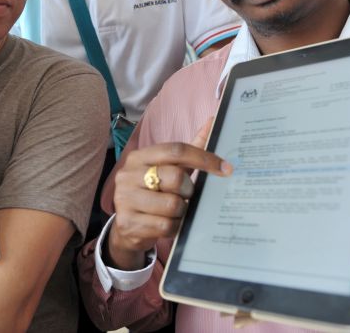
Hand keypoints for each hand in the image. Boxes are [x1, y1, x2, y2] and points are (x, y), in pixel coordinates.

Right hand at [105, 119, 231, 270]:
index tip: (225, 168)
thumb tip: (213, 122)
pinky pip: (166, 226)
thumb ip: (189, 149)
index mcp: (139, 157)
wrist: (125, 227)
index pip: (176, 150)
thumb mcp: (168, 169)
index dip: (204, 158)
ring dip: (181, 211)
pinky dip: (174, 227)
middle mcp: (128, 175)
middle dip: (188, 190)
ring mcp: (125, 199)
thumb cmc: (152, 192)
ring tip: (174, 212)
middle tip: (186, 196)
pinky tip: (168, 224)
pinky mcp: (128, 223)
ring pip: (172, 205)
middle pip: (176, 178)